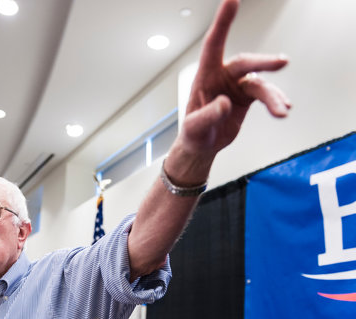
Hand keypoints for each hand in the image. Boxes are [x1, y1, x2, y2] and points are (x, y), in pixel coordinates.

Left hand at [181, 0, 290, 159]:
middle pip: (245, 62)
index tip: (232, 1)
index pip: (213, 45)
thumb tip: (224, 104)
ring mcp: (236, 85)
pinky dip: (275, 101)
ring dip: (272, 97)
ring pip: (259, 84)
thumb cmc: (193, 133)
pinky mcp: (247, 96)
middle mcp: (222, 76)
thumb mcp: (194, 127)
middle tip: (281, 61)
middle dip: (263, 62)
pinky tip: (283, 108)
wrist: (202, 145)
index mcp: (205, 76)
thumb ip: (207, 116)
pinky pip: (265, 94)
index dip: (223, 23)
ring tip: (282, 111)